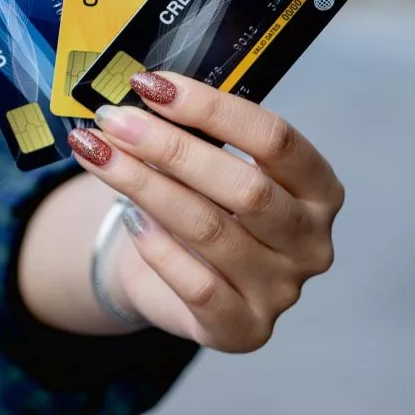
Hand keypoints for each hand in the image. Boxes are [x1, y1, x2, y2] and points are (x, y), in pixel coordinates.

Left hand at [69, 71, 343, 352]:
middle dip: (169, 147)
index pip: (275, 139)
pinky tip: (128, 218)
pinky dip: (158, 246)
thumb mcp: (208, 167)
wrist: (178, 282)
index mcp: (318, 189)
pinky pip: (197, 285)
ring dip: (144, 186)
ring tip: (97, 154)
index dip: (212, 108)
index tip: (151, 84)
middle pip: (244, 186)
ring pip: (210, 231)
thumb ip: (192, 135)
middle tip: (113, 120)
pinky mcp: (245, 329)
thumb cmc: (201, 208)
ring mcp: (282, 290)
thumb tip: (141, 94)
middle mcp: (311, 242)